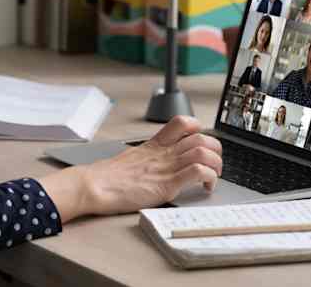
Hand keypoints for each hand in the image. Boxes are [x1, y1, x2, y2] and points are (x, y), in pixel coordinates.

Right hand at [38, 116, 221, 221]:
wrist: (94, 185)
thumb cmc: (107, 177)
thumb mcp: (130, 158)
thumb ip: (146, 158)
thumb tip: (150, 165)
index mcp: (154, 145)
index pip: (182, 123)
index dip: (198, 128)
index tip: (201, 140)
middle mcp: (163, 153)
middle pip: (200, 137)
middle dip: (215, 149)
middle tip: (214, 162)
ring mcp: (166, 167)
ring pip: (203, 151)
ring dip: (216, 164)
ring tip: (213, 176)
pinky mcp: (167, 184)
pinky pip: (197, 172)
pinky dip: (208, 177)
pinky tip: (205, 187)